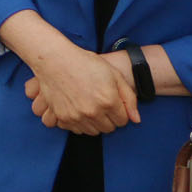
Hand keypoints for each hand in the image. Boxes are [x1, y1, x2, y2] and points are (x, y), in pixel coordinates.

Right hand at [22, 46, 140, 134]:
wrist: (54, 59)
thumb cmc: (85, 63)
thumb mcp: (114, 74)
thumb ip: (129, 98)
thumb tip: (136, 120)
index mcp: (109, 101)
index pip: (123, 121)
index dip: (120, 112)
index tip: (112, 102)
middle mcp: (93, 112)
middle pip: (109, 128)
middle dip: (108, 118)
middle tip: (100, 104)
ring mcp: (77, 116)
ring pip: (93, 131)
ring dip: (94, 122)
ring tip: (89, 106)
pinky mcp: (63, 117)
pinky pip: (77, 130)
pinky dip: (79, 123)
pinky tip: (78, 109)